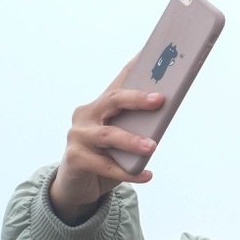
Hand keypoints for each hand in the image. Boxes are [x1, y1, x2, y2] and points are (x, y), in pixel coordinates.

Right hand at [49, 58, 164, 223]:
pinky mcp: (75, 158)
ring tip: (153, 146)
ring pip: (108, 135)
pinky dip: (128, 172)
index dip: (135, 67)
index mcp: (101, 105)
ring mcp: (78, 136)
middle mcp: (87, 115)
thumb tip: (165, 113)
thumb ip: (138, 127)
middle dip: (137, 99)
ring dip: (132, 140)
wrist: (77, 184)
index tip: (154, 55)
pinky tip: (146, 175)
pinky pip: (106, 166)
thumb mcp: (124, 140)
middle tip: (159, 100)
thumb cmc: (107, 157)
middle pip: (113, 100)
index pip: (120, 82)